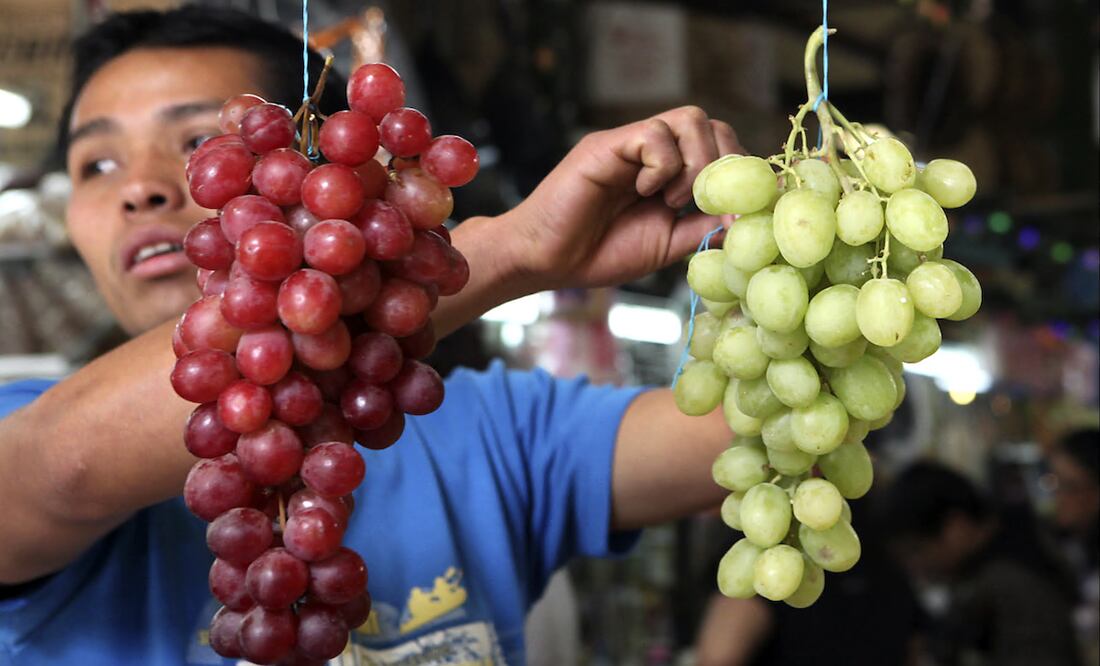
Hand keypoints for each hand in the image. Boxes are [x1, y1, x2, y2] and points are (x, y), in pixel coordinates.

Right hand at [502, 106, 740, 290]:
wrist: (548, 261)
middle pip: (710, 124)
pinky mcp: (608, 145)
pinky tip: (645, 192)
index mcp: (670, 172)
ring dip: (694, 163)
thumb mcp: (668, 244)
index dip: (739, 168)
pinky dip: (661, 166)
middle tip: (706, 202)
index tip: (742, 205)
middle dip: (723, 162)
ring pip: (689, 119)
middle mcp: (652, 151)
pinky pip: (654, 134)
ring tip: (673, 201)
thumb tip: (746, 215)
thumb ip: (703, 226)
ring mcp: (630, 144)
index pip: (720, 144)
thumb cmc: (599, 253)